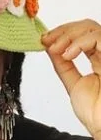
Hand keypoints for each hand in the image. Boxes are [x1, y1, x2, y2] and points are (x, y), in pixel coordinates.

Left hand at [42, 19, 100, 139]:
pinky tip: (68, 54)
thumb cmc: (95, 112)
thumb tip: (51, 49)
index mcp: (99, 60)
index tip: (44, 39)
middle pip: (88, 27)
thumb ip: (63, 66)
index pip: (83, 35)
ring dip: (68, 35)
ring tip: (57, 49)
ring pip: (92, 29)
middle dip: (63, 30)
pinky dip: (79, 42)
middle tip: (47, 40)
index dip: (62, 32)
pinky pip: (99, 38)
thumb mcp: (73, 83)